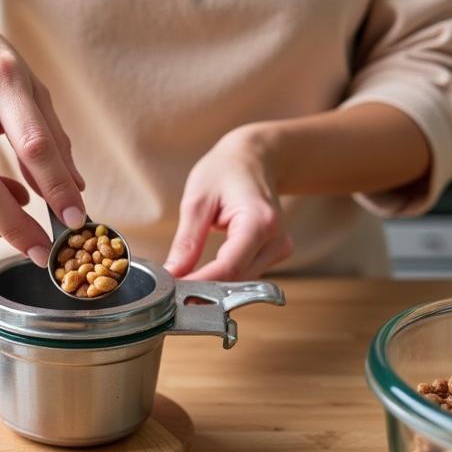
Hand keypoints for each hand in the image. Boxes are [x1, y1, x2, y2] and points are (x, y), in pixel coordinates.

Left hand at [164, 127, 293, 280]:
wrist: (255, 158)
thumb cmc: (226, 170)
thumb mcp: (197, 200)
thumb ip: (186, 242)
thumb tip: (172, 274)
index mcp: (259, 222)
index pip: (228, 268)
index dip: (199, 284)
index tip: (172, 292)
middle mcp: (277, 239)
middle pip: (236, 280)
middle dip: (202, 288)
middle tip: (170, 288)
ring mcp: (280, 248)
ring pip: (242, 283)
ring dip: (213, 285)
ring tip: (184, 279)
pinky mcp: (276, 253)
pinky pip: (247, 275)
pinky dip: (224, 277)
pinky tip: (205, 272)